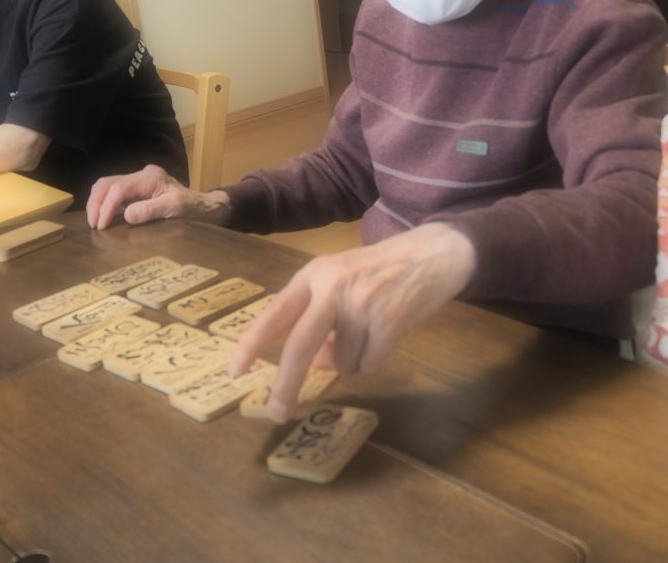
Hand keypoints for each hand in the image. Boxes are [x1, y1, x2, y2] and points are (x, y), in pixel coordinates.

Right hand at [86, 163, 230, 229]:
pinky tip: (103, 218)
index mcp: (150, 177)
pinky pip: (113, 193)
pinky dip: (104, 204)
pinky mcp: (136, 189)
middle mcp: (141, 174)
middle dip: (96, 203)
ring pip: (106, 185)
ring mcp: (138, 181)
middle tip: (93, 224)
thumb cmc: (193, 208)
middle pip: (107, 183)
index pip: (120, 188)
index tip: (101, 225)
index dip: (107, 206)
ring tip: (95, 222)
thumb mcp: (176, 209)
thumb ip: (151, 210)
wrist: (205, 206)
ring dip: (97, 203)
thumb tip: (126, 215)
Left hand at [229, 223, 476, 422]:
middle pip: (300, 345)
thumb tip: (314, 365)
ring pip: (342, 362)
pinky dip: (376, 359)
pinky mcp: (389, 320)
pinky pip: (370, 365)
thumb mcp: (341, 283)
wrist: (432, 254)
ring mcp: (362, 303)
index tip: (235, 370)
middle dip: (287, 384)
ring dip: (353, 360)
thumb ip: (320, 319)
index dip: (252, 342)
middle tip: (277, 413)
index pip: (276, 313)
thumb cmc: (379, 271)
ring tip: (372, 331)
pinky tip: (388, 334)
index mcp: (314, 274)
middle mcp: (332, 287)